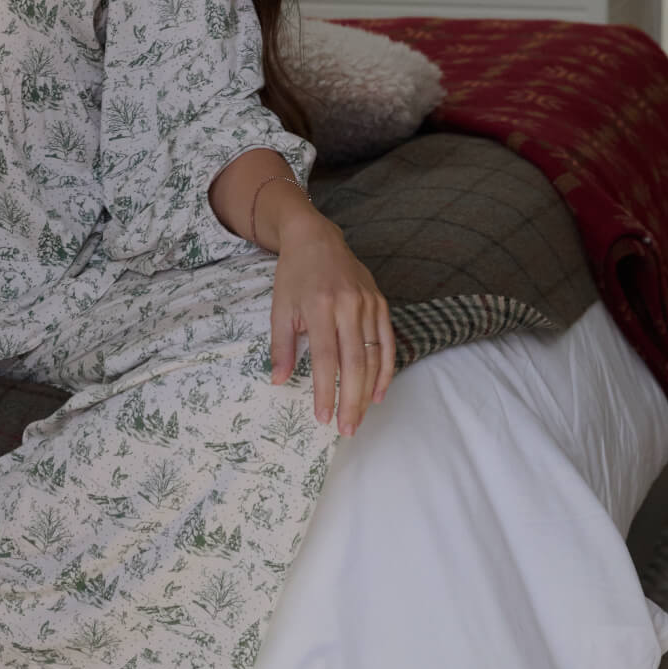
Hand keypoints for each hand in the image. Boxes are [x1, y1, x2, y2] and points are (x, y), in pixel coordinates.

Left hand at [269, 216, 395, 435]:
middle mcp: (347, 305)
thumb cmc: (294, 276)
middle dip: (351, 400)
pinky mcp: (380, 303)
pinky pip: (388, 343)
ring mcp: (368, 303)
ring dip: (368, 391)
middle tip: (346, 429)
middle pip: (354, 362)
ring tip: (359, 418)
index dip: (326, 391)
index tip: (323, 417)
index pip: (326, 359)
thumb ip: (281, 346)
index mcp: (320, 306)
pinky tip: (378, 393)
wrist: (316, 239)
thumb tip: (279, 381)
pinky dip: (386, 370)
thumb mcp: (280, 308)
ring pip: (373, 356)